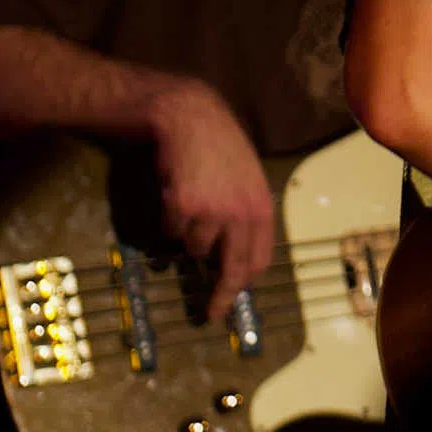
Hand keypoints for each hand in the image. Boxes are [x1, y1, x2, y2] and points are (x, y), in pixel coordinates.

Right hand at [146, 79, 273, 309]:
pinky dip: (168, 220)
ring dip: (187, 236)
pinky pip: (170, 232)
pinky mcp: (183, 208)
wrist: (190, 118)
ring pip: (193, 248)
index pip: (259, 259)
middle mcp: (241, 214)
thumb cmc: (220, 147)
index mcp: (262, 208)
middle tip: (210, 314)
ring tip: (189, 204)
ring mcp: (212, 212)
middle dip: (220, 296)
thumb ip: (246, 215)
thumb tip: (235, 257)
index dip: (245, 282)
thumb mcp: (247, 180)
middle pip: (231, 269)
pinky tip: (174, 194)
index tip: (234, 298)